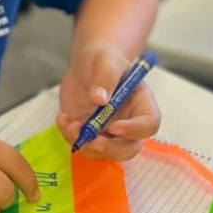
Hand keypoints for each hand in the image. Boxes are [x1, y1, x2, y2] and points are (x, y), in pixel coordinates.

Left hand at [56, 47, 160, 161]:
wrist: (86, 64)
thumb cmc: (103, 59)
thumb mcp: (106, 60)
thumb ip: (106, 76)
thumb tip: (100, 99)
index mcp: (141, 104)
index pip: (149, 124)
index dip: (134, 130)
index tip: (113, 126)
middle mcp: (129, 123)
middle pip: (129, 148)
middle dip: (110, 149)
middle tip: (91, 141)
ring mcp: (109, 132)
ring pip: (104, 152)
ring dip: (86, 145)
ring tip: (70, 123)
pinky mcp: (90, 134)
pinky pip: (83, 145)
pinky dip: (70, 137)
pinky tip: (63, 118)